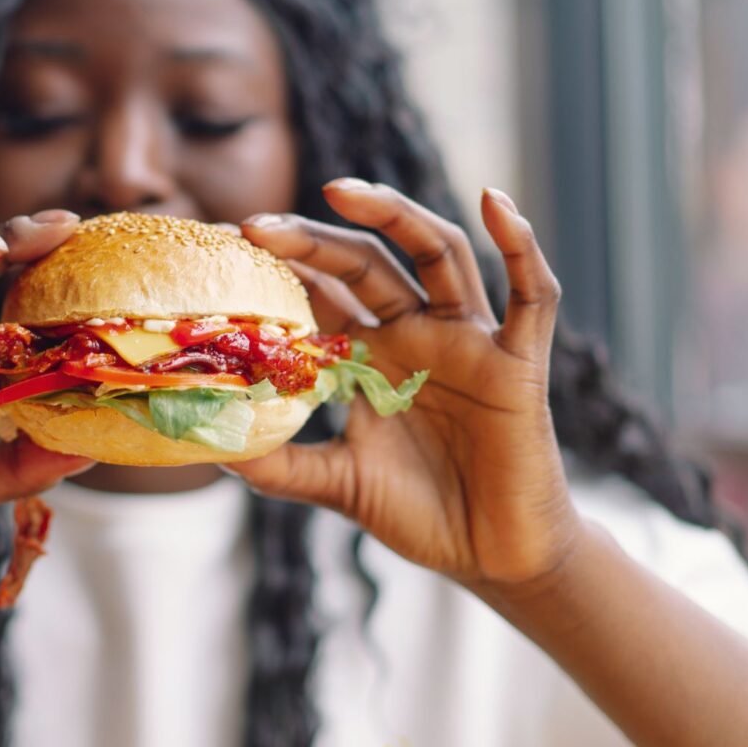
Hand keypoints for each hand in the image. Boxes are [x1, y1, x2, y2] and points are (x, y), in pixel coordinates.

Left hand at [229, 180, 581, 588]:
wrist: (493, 555)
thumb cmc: (421, 513)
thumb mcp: (339, 484)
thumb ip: (282, 467)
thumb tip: (216, 450)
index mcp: (371, 356)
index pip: (322, 292)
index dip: (281, 267)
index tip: (226, 247)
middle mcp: (417, 334)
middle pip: (366, 263)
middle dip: (314, 238)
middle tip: (258, 227)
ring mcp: (469, 342)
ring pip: (438, 254)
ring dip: (396, 216)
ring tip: (342, 192)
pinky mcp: (519, 363)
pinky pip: (532, 295)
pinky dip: (521, 245)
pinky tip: (495, 201)